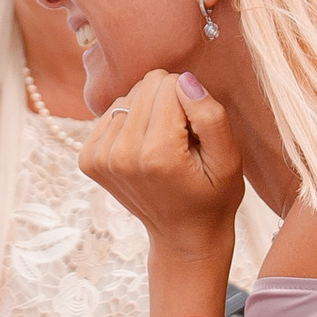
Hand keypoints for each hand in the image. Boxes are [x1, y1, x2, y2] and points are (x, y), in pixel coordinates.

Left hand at [79, 65, 244, 259]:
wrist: (182, 236)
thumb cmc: (212, 196)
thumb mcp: (228, 160)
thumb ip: (210, 117)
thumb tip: (185, 80)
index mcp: (157, 154)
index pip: (171, 84)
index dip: (191, 102)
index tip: (195, 133)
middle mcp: (121, 155)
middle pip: (146, 86)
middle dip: (168, 104)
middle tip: (180, 142)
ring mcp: (99, 158)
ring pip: (128, 97)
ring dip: (148, 114)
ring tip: (163, 148)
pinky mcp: (87, 158)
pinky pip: (112, 112)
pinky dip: (130, 124)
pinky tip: (143, 150)